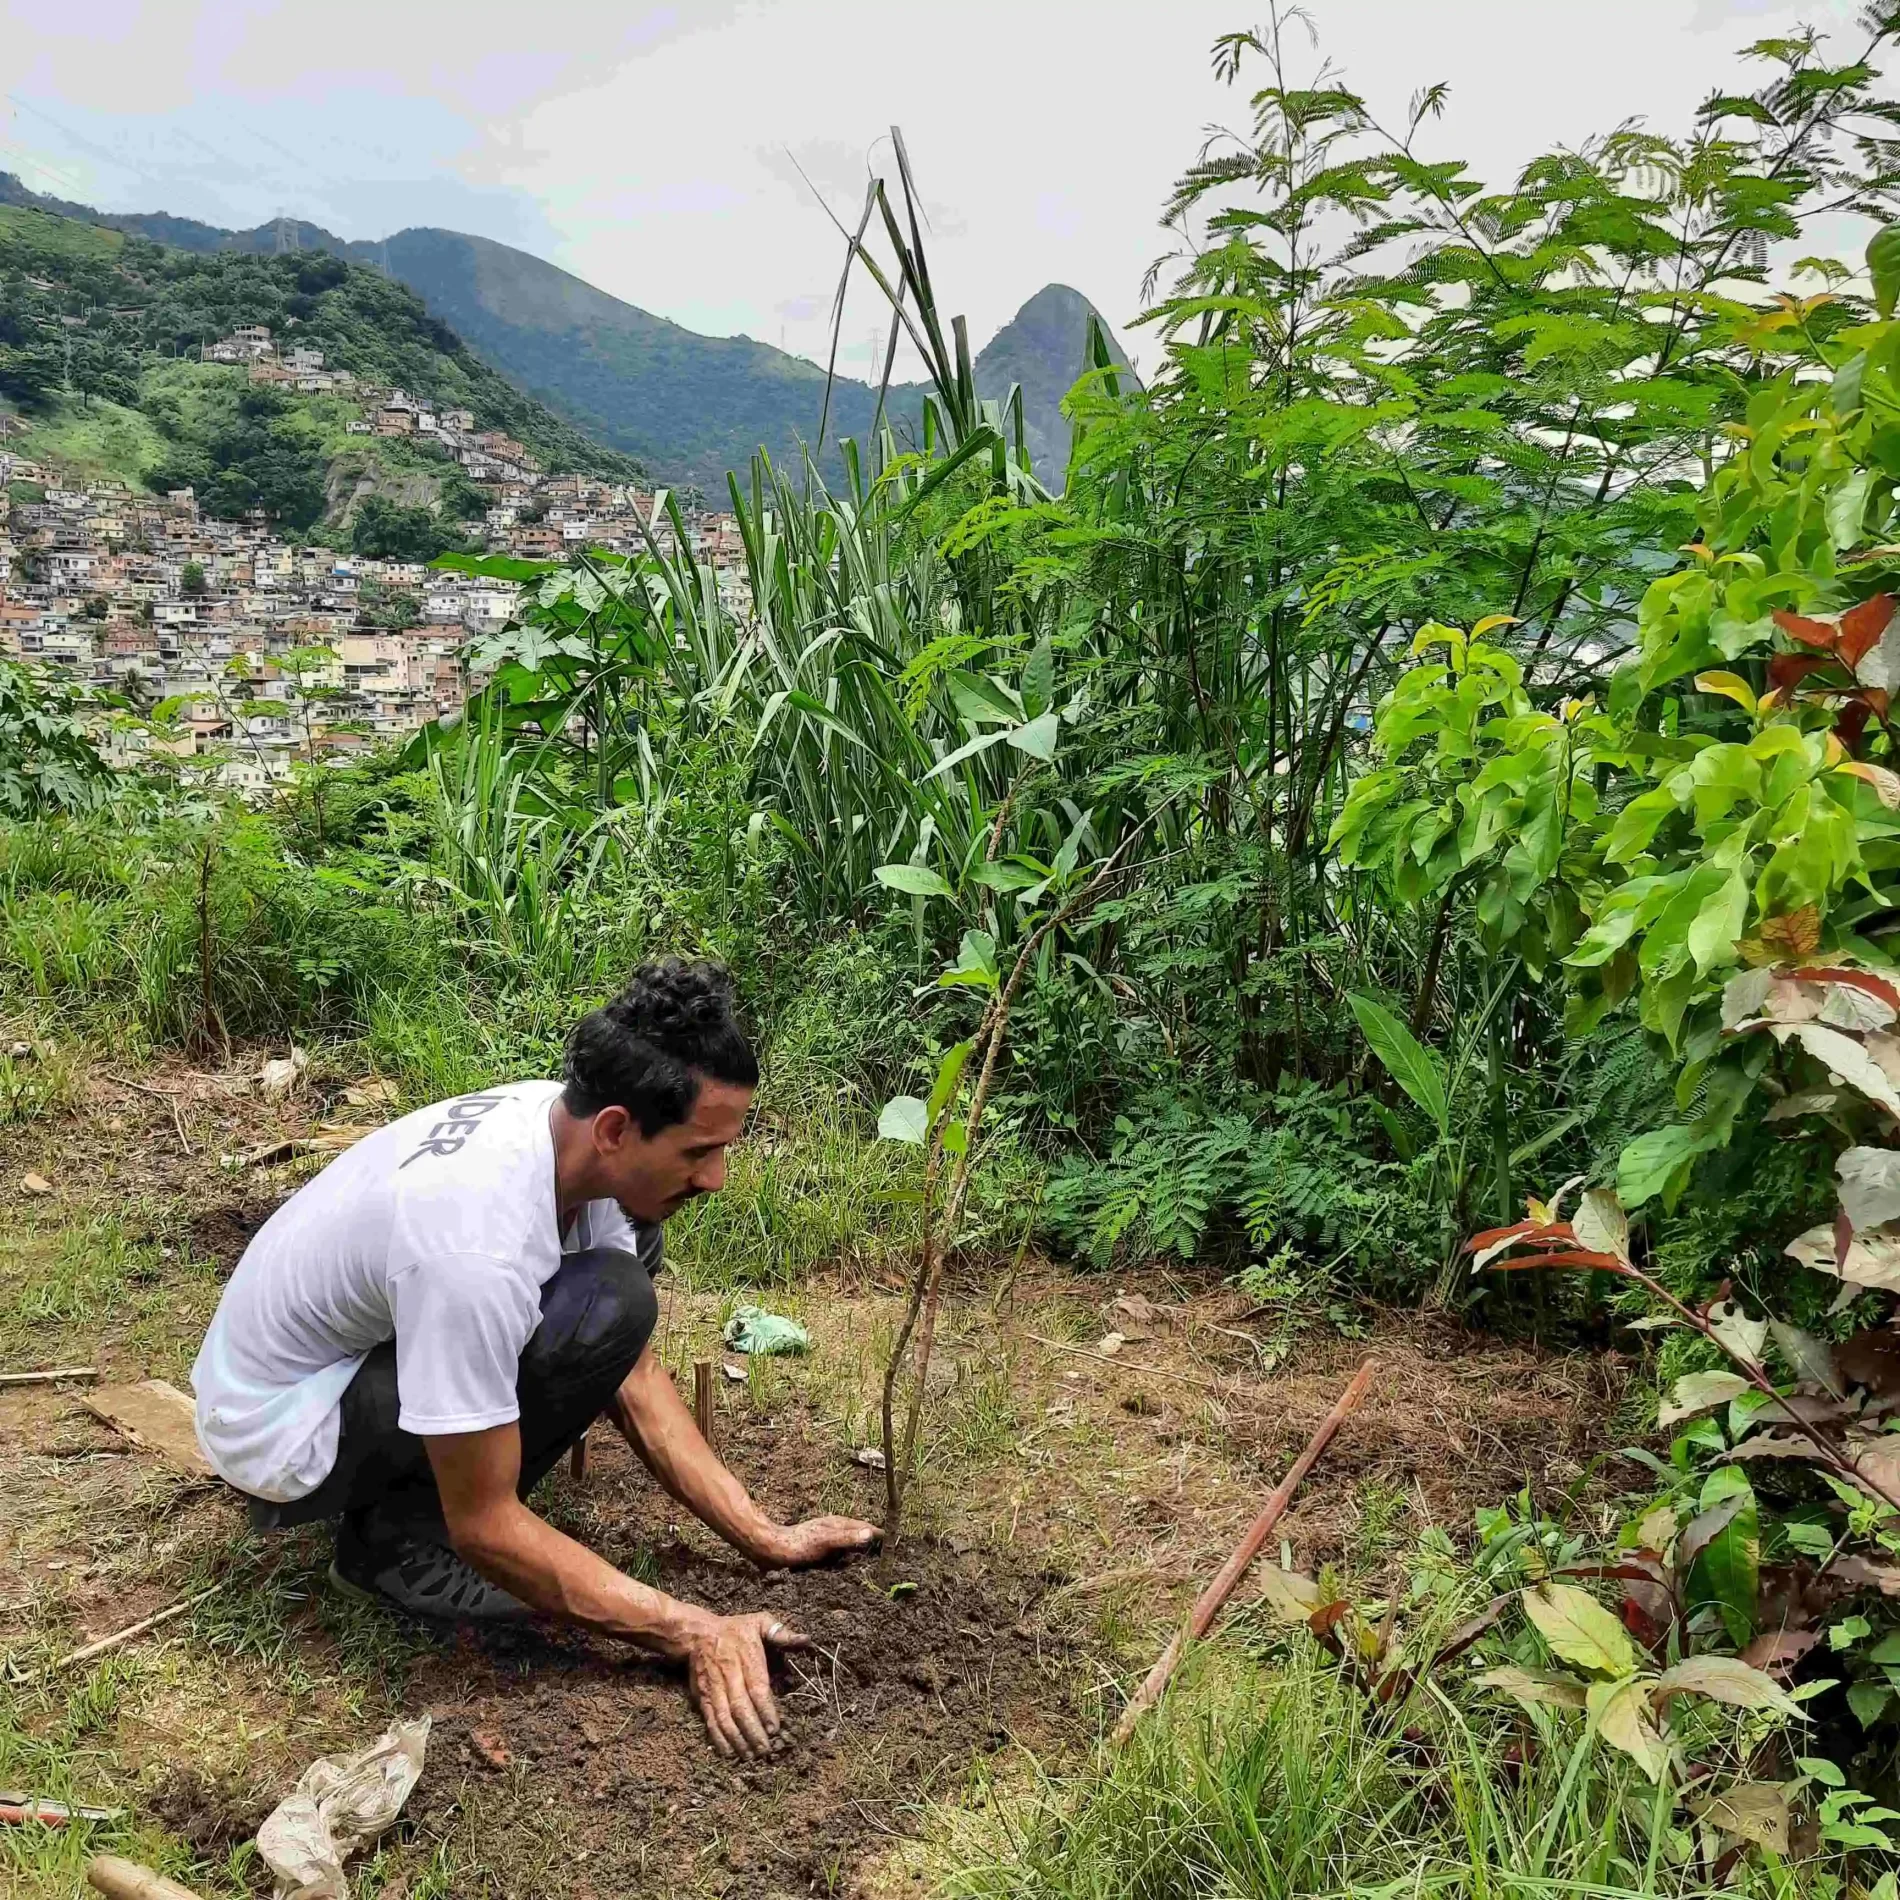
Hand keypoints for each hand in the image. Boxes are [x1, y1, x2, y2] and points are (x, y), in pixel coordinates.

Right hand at [682, 1610, 809, 1759]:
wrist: (698, 1634)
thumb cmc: (735, 1629)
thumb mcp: (759, 1621)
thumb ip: (781, 1632)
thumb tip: (806, 1639)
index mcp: (745, 1657)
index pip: (756, 1687)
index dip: (766, 1709)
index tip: (776, 1728)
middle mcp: (728, 1674)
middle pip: (740, 1707)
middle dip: (753, 1730)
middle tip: (766, 1749)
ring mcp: (713, 1688)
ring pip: (724, 1717)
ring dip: (737, 1739)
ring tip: (750, 1756)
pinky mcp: (701, 1697)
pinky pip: (710, 1720)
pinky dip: (718, 1738)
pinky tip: (728, 1752)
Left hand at [750, 1514, 881, 1568]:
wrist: (772, 1550)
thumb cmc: (799, 1545)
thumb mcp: (825, 1541)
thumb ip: (848, 1538)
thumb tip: (871, 1534)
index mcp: (840, 1523)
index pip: (869, 1528)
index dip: (883, 1537)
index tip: (899, 1546)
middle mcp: (836, 1529)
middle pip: (862, 1536)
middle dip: (877, 1545)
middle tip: (894, 1559)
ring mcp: (829, 1540)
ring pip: (853, 1545)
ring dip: (865, 1553)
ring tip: (879, 1566)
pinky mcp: (821, 1551)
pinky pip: (843, 1555)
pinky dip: (852, 1561)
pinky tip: (852, 1571)